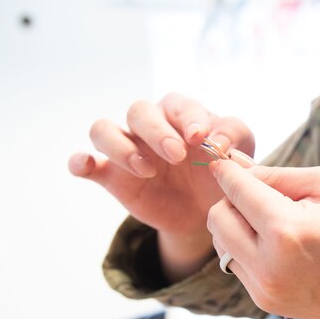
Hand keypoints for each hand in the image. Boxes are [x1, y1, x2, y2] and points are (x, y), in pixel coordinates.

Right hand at [68, 93, 254, 278]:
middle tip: (177, 155)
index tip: (201, 138)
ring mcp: (127, 149)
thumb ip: (233, 138)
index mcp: (180, 114)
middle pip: (137, 111)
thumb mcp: (239, 154)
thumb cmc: (221, 173)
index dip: (188, 118)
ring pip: (103, 129)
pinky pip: (84, 161)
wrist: (205, 213)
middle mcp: (149, 126)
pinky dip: (80, 161)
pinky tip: (86, 166)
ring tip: (147, 170)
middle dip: (156, 131)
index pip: (177, 105)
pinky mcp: (112, 176)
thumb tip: (216, 141)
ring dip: (121, 146)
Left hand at [207, 160, 319, 318]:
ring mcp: (264, 287)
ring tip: (270, 222)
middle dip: (232, 200)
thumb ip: (280, 175)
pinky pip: (236, 265)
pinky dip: (247, 250)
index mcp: (286, 230)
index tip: (222, 162)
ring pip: (222, 244)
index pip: (237, 190)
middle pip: (218, 218)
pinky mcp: (265, 301)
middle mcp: (268, 264)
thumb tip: (239, 168)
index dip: (227, 171)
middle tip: (257, 195)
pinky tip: (276, 245)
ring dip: (236, 227)